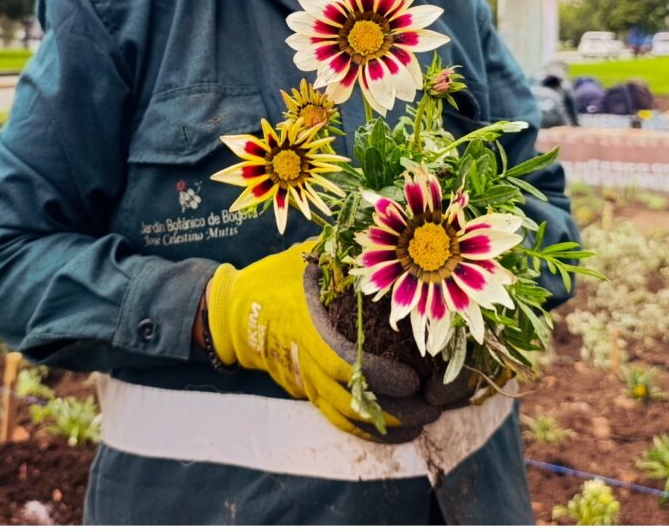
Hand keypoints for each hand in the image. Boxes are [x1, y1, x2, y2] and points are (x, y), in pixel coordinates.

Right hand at [206, 244, 437, 443]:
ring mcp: (307, 381)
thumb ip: (343, 254)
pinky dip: (366, 429)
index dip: (379, 377)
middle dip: (394, 410)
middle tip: (432, 407)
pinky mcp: (308, 391)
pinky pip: (337, 419)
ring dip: (385, 425)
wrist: (235, 311)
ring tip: (423, 421)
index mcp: (308, 328)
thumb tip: (390, 239)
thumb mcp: (306, 259)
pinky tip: (398, 430)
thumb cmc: (277, 278)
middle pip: (351, 400)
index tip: (413, 382)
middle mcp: (307, 362)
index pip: (344, 362)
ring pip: (346, 416)